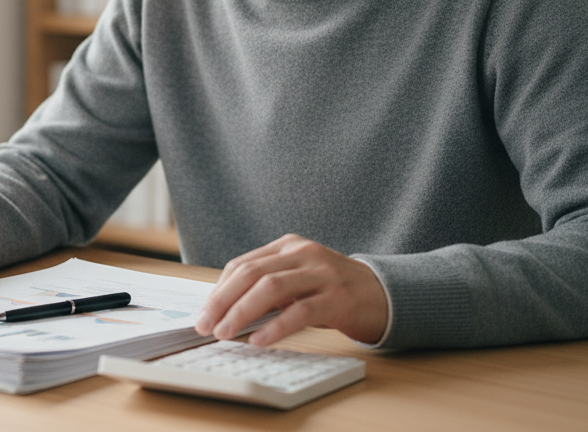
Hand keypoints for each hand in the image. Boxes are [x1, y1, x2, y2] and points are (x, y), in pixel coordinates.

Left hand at [195, 234, 388, 346]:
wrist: (384, 295)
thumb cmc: (332, 292)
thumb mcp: (297, 282)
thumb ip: (267, 290)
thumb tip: (225, 313)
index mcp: (287, 247)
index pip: (242, 265)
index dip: (218, 290)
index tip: (203, 314)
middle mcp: (303, 254)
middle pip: (251, 274)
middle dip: (222, 301)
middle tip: (206, 325)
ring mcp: (322, 273)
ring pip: (271, 288)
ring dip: (242, 312)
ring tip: (226, 333)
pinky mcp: (338, 296)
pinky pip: (300, 311)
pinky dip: (276, 327)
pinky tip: (259, 340)